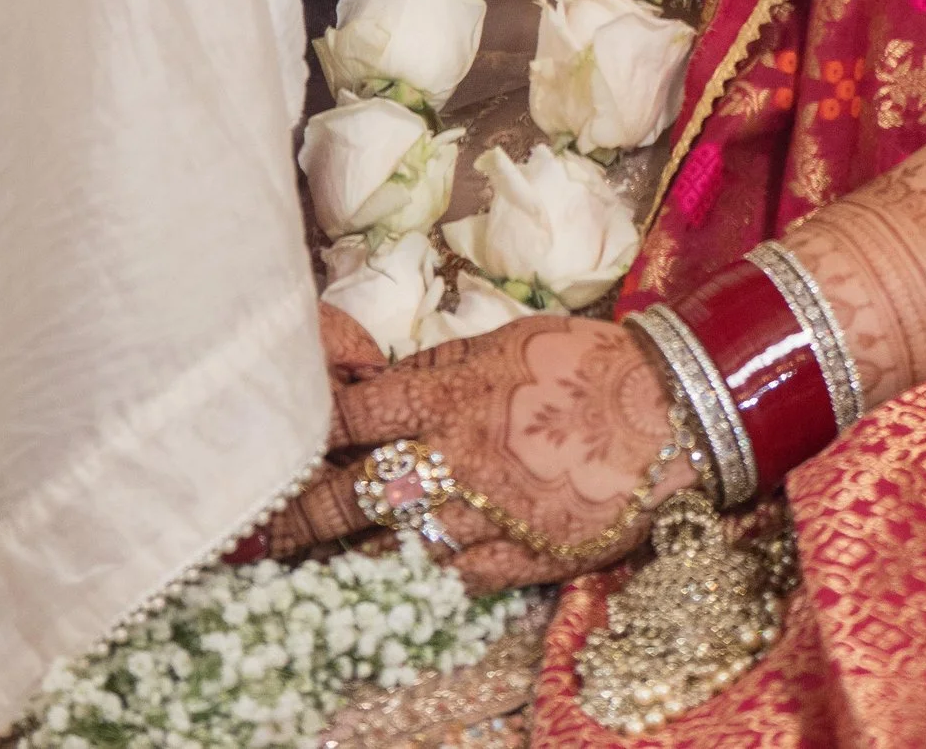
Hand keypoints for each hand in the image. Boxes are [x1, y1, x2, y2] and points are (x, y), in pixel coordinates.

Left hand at [254, 309, 693, 593]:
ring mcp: (483, 517)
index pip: (350, 414)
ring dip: (348, 559)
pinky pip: (452, 578)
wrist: (669, 413)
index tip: (269, 444)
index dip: (306, 429)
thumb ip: (439, 370)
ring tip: (307, 570)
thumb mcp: (504, 344)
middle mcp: (453, 459)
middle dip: (298, 516)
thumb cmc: (585, 364)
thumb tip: (382, 384)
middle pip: (353, 494)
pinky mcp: (518, 560)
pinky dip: (423, 577)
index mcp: (446, 395)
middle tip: (256, 535)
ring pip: (393, 546)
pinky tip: (395, 582)